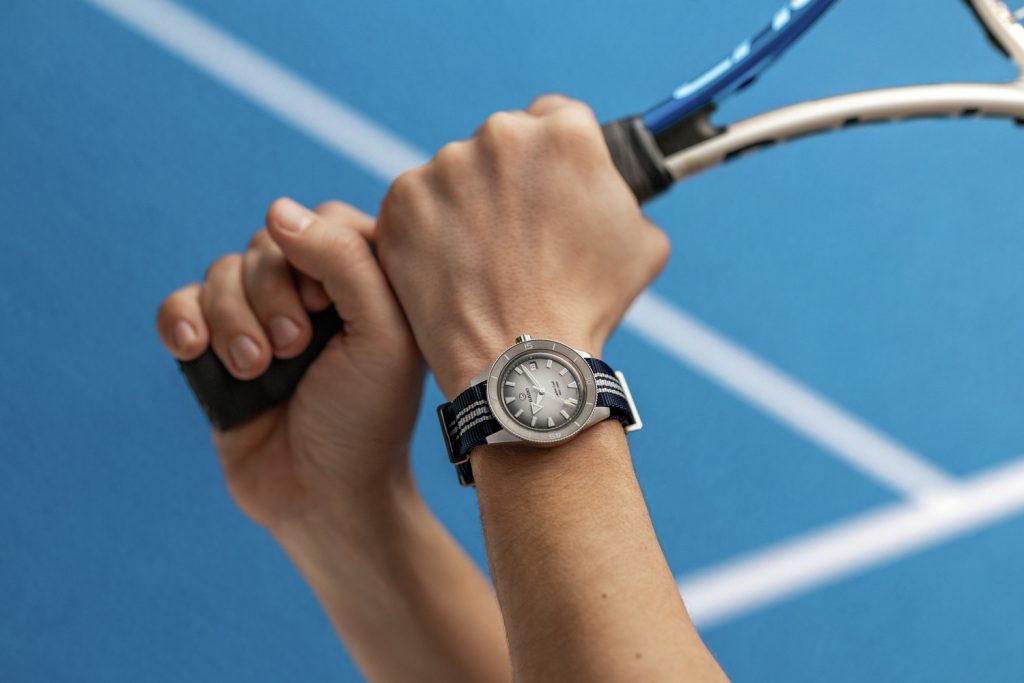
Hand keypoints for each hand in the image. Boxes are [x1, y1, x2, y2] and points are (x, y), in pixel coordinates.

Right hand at [157, 199, 422, 531]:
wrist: (322, 495)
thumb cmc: (366, 417)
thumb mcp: (381, 335)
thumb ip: (344, 261)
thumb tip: (278, 211)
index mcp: (363, 280)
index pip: (325, 219)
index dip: (318, 255)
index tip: (332, 308)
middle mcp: (311, 292)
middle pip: (267, 243)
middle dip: (272, 296)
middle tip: (295, 348)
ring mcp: (260, 318)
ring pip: (221, 272)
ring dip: (235, 321)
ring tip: (258, 370)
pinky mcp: (215, 348)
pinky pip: (180, 304)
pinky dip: (182, 322)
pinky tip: (195, 351)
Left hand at [375, 94, 668, 397]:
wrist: (521, 361)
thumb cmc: (590, 306)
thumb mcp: (644, 241)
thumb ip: (620, 194)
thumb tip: (606, 189)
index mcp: (565, 133)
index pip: (556, 118)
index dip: (554, 159)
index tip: (548, 190)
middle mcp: (502, 134)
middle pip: (503, 142)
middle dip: (510, 179)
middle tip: (517, 235)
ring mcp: (445, 166)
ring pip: (457, 173)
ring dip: (467, 203)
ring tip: (483, 261)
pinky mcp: (402, 201)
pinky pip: (417, 205)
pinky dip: (428, 231)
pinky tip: (450, 267)